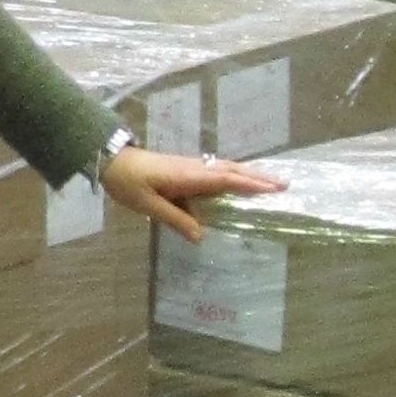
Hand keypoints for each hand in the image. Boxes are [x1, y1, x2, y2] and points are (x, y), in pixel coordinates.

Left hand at [100, 146, 285, 244]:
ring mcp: (189, 166)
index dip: (250, 184)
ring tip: (270, 182)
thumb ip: (174, 219)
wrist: (110, 159)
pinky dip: (233, 175)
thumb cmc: (127, 182)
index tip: (274, 189)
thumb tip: (201, 237)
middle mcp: (194, 168)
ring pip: (224, 168)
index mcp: (188, 176)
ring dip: (248, 174)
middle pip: (231, 170)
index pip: (225, 179)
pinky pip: (214, 172)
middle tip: (284, 184)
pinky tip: (237, 183)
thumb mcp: (147, 205)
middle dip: (258, 177)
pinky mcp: (184, 169)